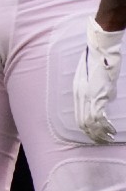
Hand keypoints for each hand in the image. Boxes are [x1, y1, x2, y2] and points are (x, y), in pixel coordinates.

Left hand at [74, 17, 123, 143]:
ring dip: (100, 133)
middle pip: (83, 123)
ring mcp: (88, 96)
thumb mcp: (93, 77)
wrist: (100, 49)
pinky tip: (112, 131)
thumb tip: (106, 98)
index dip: (86, 129)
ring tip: (108, 139)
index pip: (79, 117)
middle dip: (93, 135)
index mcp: (77, 92)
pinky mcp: (97, 95)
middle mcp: (80, 96)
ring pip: (90, 123)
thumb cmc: (98, 60)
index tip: (94, 135)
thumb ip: (97, 90)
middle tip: (102, 141)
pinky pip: (99, 117)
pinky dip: (106, 126)